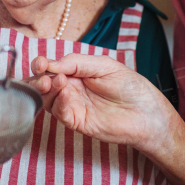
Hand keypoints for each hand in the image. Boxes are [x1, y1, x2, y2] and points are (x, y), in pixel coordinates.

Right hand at [30, 54, 169, 148]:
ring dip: (46, 90)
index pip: (50, 67)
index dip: (41, 65)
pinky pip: (60, 113)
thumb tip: (51, 63)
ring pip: (47, 99)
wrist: (146, 112)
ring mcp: (72, 105)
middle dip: (38, 79)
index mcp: (76, 72)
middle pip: (43, 85)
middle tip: (43, 76)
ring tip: (55, 82)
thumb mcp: (104, 65)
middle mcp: (70, 88)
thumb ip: (77, 62)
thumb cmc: (130, 86)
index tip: (40, 64)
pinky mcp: (76, 122)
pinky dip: (60, 103)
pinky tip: (67, 94)